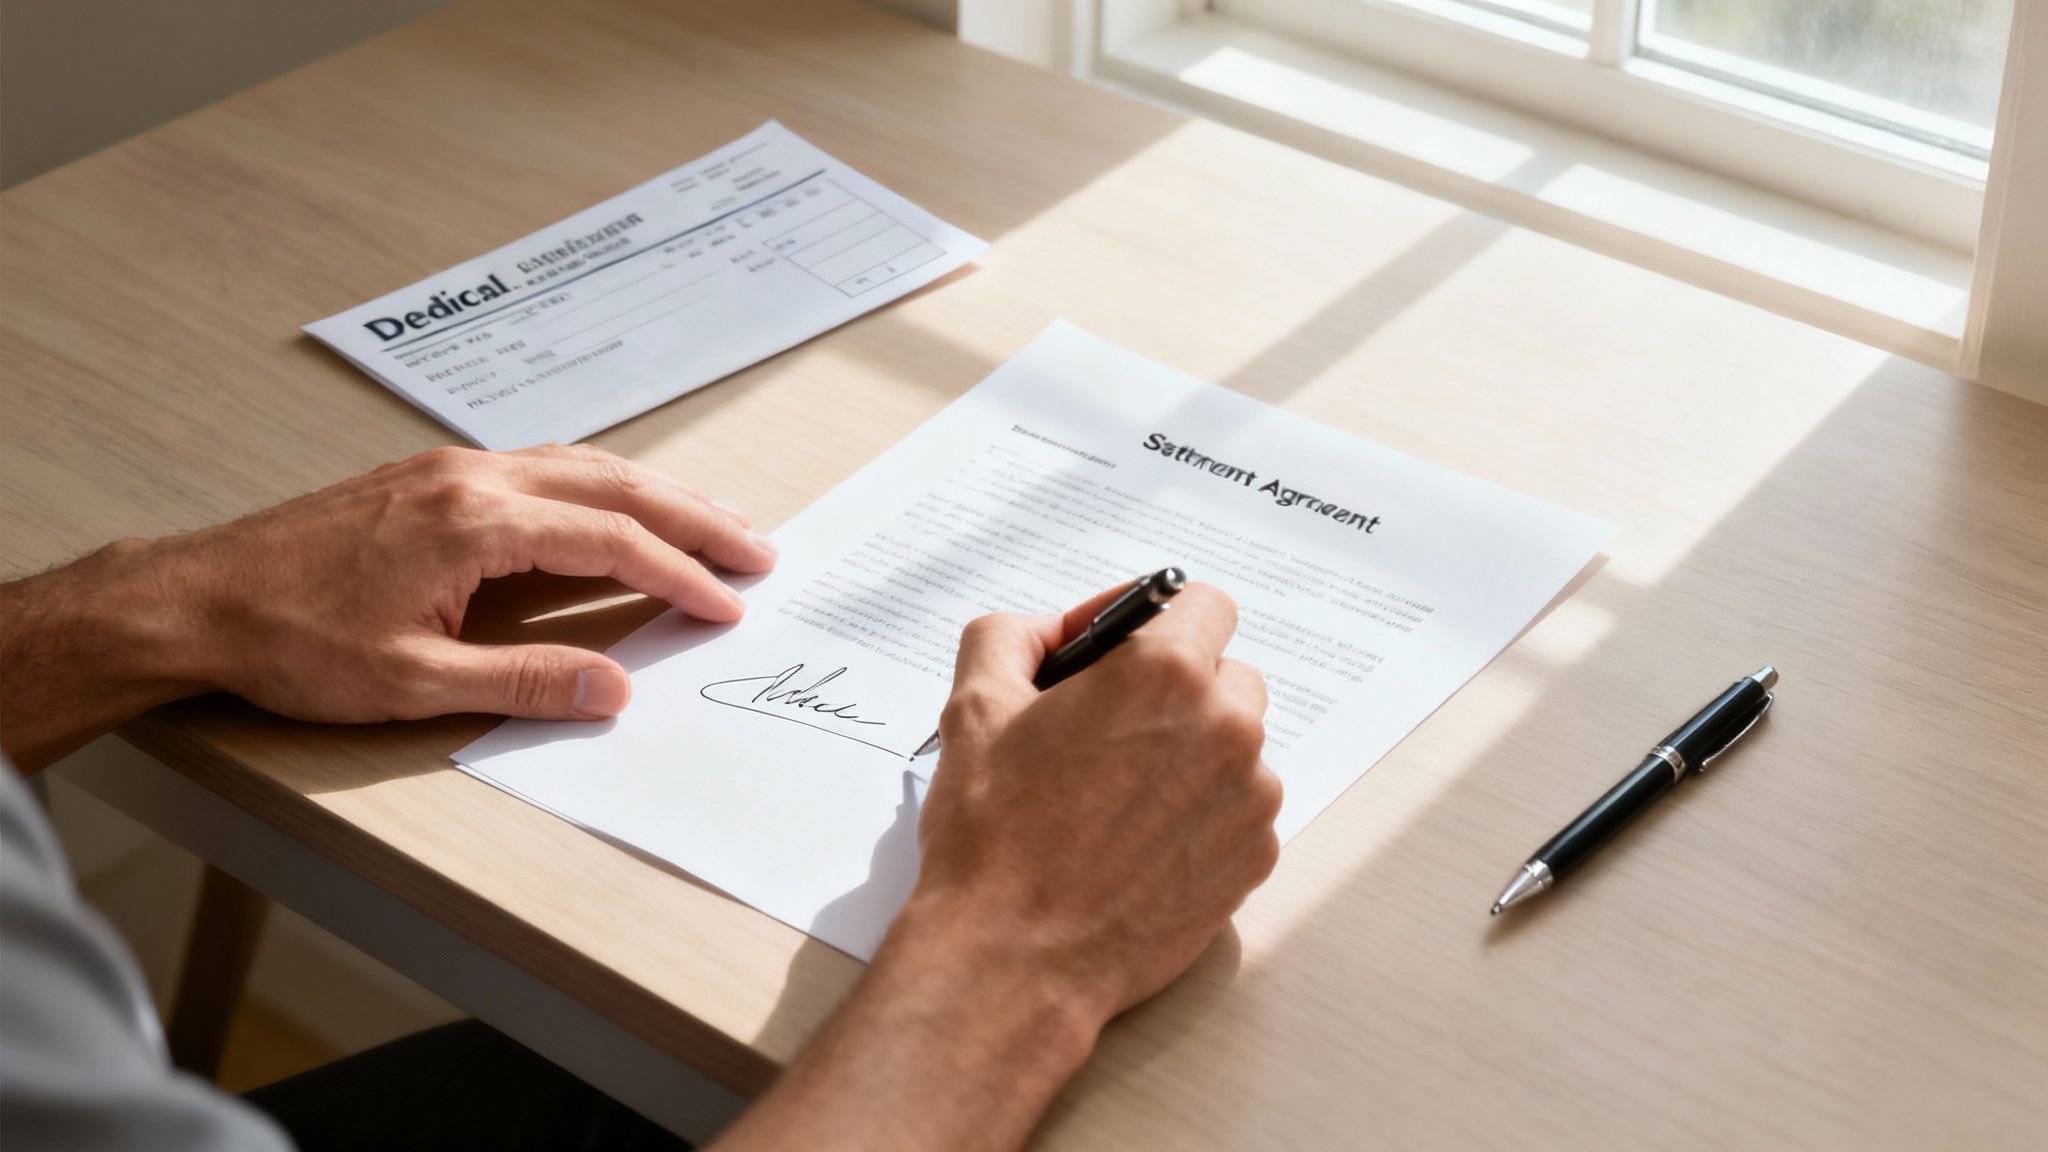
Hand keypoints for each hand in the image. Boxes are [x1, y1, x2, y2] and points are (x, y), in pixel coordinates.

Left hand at [0, 444, 776, 768]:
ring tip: (712, 525)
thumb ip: (524, 679)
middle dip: (695, 519)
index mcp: (475, 522)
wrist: (196, 597)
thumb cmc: (291, 640)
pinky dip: (603, 488)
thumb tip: (612, 687)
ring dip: (655, 496)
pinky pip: (544, 468)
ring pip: (583, 467)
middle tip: (758, 550)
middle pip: (614, 487)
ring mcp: (451, 469)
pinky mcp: (432, 477)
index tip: (728, 606)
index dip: (679, 576)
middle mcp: (472, 477)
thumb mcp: (413, 680)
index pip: (610, 542)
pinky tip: (619, 508)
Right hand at [709, 584, 1279, 1151]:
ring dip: (1192, 753)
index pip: (1206, 604)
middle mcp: (1226, 728)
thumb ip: (1014, 636)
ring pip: (1236, 746)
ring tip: (1120, 794)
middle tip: (1111, 728)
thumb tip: (1054, 631)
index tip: (1123, 650)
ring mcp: (1249, 799)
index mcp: (1165, 673)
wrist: (1014, 959)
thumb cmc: (993, 836)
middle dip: (1176, 689)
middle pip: (1227, 675)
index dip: (1159, 619)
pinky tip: (1139, 840)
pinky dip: (1201, 814)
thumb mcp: (974, 705)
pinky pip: (1240, 810)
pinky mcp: (1253, 859)